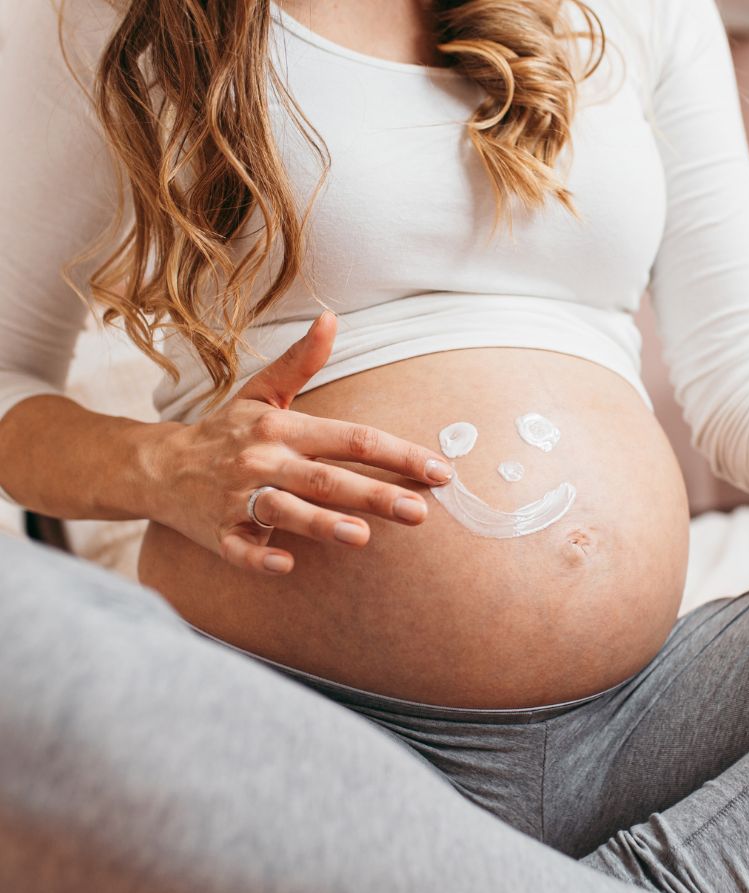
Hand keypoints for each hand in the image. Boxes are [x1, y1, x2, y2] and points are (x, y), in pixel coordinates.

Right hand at [153, 311, 453, 574]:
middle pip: (328, 478)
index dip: (398, 454)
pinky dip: (259, 556)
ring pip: (286, 511)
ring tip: (362, 537)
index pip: (352, 439)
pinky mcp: (218, 532)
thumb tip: (332, 319)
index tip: (440, 471)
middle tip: (420, 512)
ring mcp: (238, 498)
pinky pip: (239, 548)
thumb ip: (301, 362)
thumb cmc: (225, 431)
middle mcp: (263, 461)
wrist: (156, 467)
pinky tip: (285, 564)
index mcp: (282, 429)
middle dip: (375, 494)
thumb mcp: (261, 393)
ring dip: (322, 523)